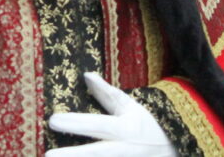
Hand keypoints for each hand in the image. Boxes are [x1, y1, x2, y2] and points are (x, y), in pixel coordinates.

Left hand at [47, 73, 176, 156]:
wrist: (175, 151)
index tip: (52, 120)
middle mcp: (125, 151)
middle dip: (73, 156)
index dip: (75, 123)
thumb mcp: (129, 107)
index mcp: (124, 129)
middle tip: (48, 155)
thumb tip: (86, 75)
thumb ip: (106, 94)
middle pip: (96, 154)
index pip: (96, 125)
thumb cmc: (147, 126)